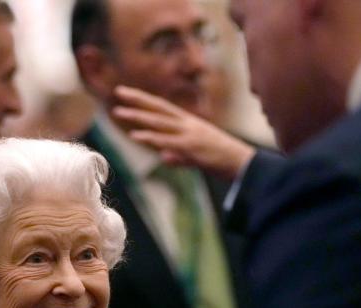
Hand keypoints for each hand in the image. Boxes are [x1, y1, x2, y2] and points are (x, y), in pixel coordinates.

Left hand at [111, 85, 253, 179]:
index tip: (129, 93)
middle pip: (159, 108)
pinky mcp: (190, 147)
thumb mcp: (196, 156)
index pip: (163, 107)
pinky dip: (150, 137)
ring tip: (119, 112)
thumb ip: (178, 155)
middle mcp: (188, 124)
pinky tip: (135, 135)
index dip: (146, 100)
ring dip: (138, 117)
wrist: (242, 164)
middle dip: (138, 99)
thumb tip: (164, 156)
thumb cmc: (221, 160)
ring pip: (159, 122)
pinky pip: (166, 141)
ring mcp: (189, 134)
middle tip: (118, 91)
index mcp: (190, 123)